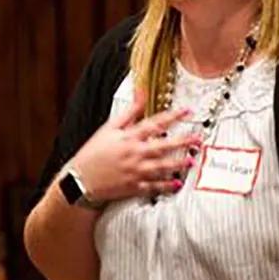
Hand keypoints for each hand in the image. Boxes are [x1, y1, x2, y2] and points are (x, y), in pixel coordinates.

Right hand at [68, 97, 200, 202]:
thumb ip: (129, 111)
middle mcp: (134, 154)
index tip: (188, 111)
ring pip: (162, 167)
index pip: (154, 123)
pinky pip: (154, 187)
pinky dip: (166, 186)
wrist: (80, 179)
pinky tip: (177, 183)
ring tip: (191, 160)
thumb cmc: (93, 152)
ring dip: (178, 164)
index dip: (173, 116)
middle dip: (182, 141)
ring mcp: (135, 171)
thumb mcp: (109, 128)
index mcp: (128, 137)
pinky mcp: (134, 187)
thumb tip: (142, 92)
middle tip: (197, 138)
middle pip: (163, 146)